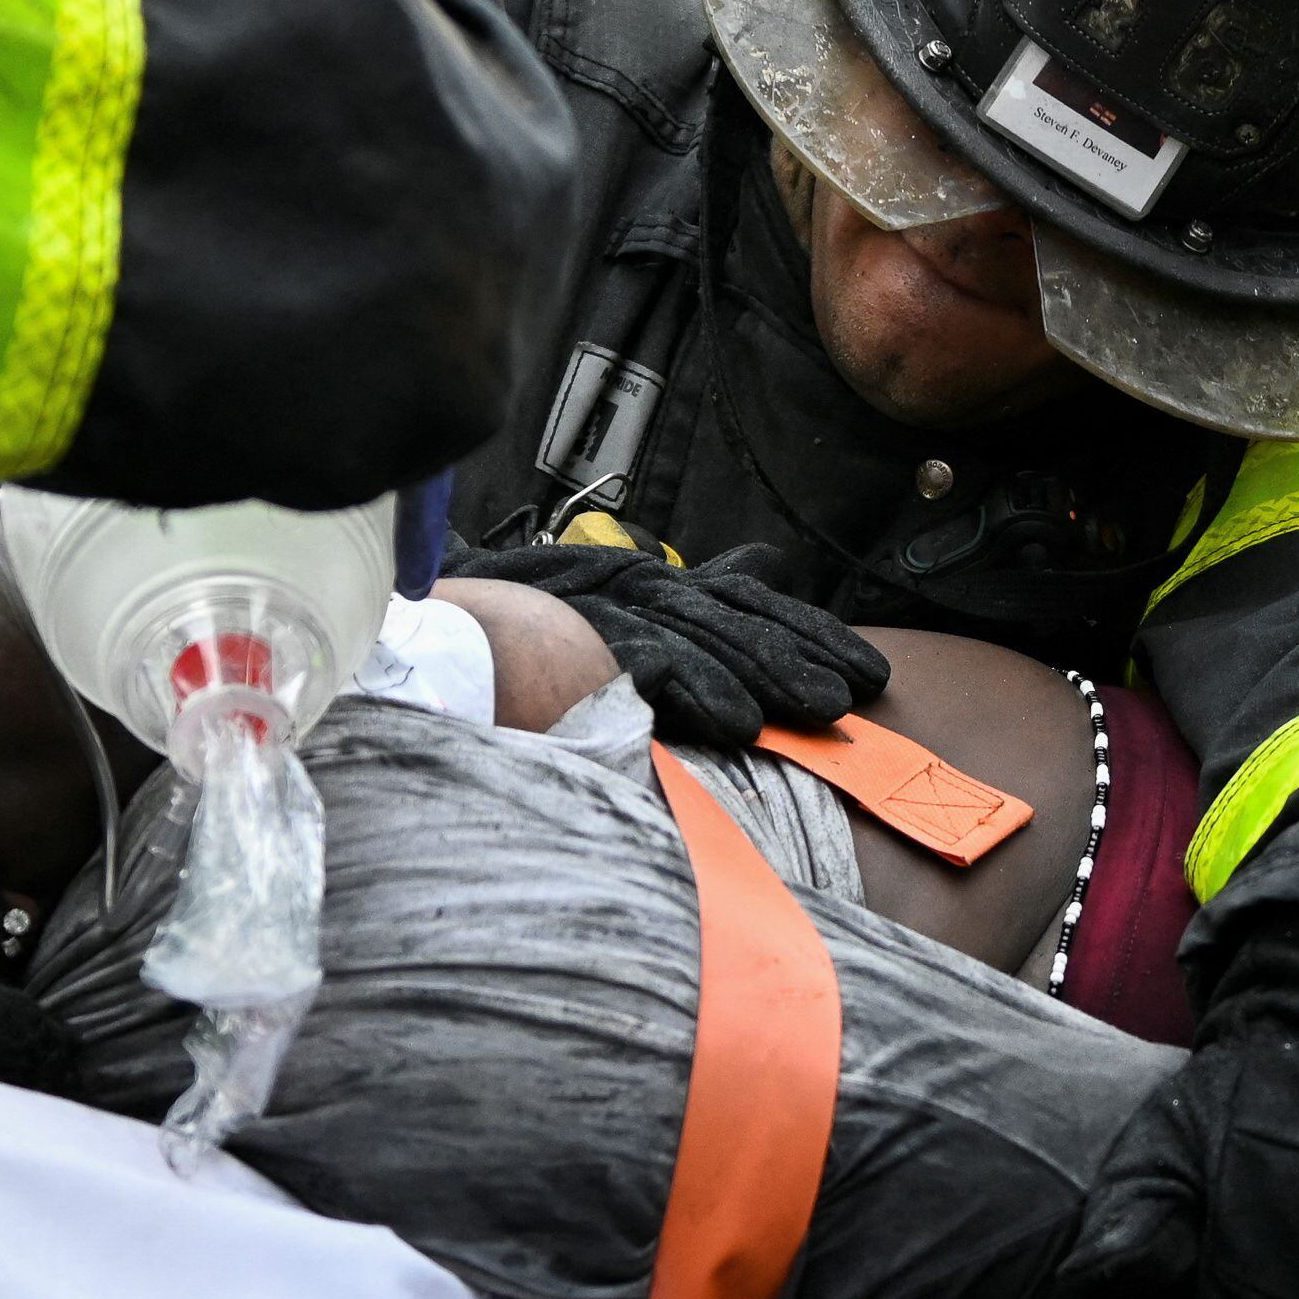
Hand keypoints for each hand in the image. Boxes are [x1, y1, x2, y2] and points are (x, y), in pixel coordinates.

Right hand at [444, 539, 888, 744]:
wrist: (433, 653)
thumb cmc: (517, 654)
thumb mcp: (608, 638)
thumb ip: (676, 625)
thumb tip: (759, 578)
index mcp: (645, 584)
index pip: (741, 599)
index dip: (806, 630)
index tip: (865, 670)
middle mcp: (632, 586)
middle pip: (735, 614)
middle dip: (804, 651)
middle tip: (863, 688)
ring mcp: (606, 612)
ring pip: (704, 636)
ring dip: (767, 673)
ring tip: (822, 709)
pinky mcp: (579, 644)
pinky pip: (651, 664)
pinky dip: (699, 689)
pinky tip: (742, 721)